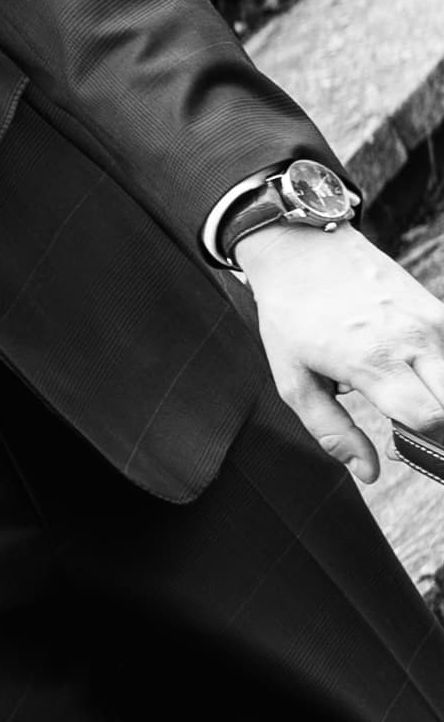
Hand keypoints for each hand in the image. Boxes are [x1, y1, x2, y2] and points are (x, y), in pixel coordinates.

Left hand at [241, 224, 443, 482]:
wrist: (302, 247)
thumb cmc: (291, 316)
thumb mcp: (294, 381)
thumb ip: (332, 431)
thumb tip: (370, 473)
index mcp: (374, 361)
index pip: (430, 420)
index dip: (423, 447)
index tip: (400, 449)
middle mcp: (414, 339)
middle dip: (438, 429)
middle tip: (409, 428)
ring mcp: (432, 320)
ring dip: (436, 397)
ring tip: (403, 395)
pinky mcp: (439, 308)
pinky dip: (437, 372)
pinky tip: (411, 372)